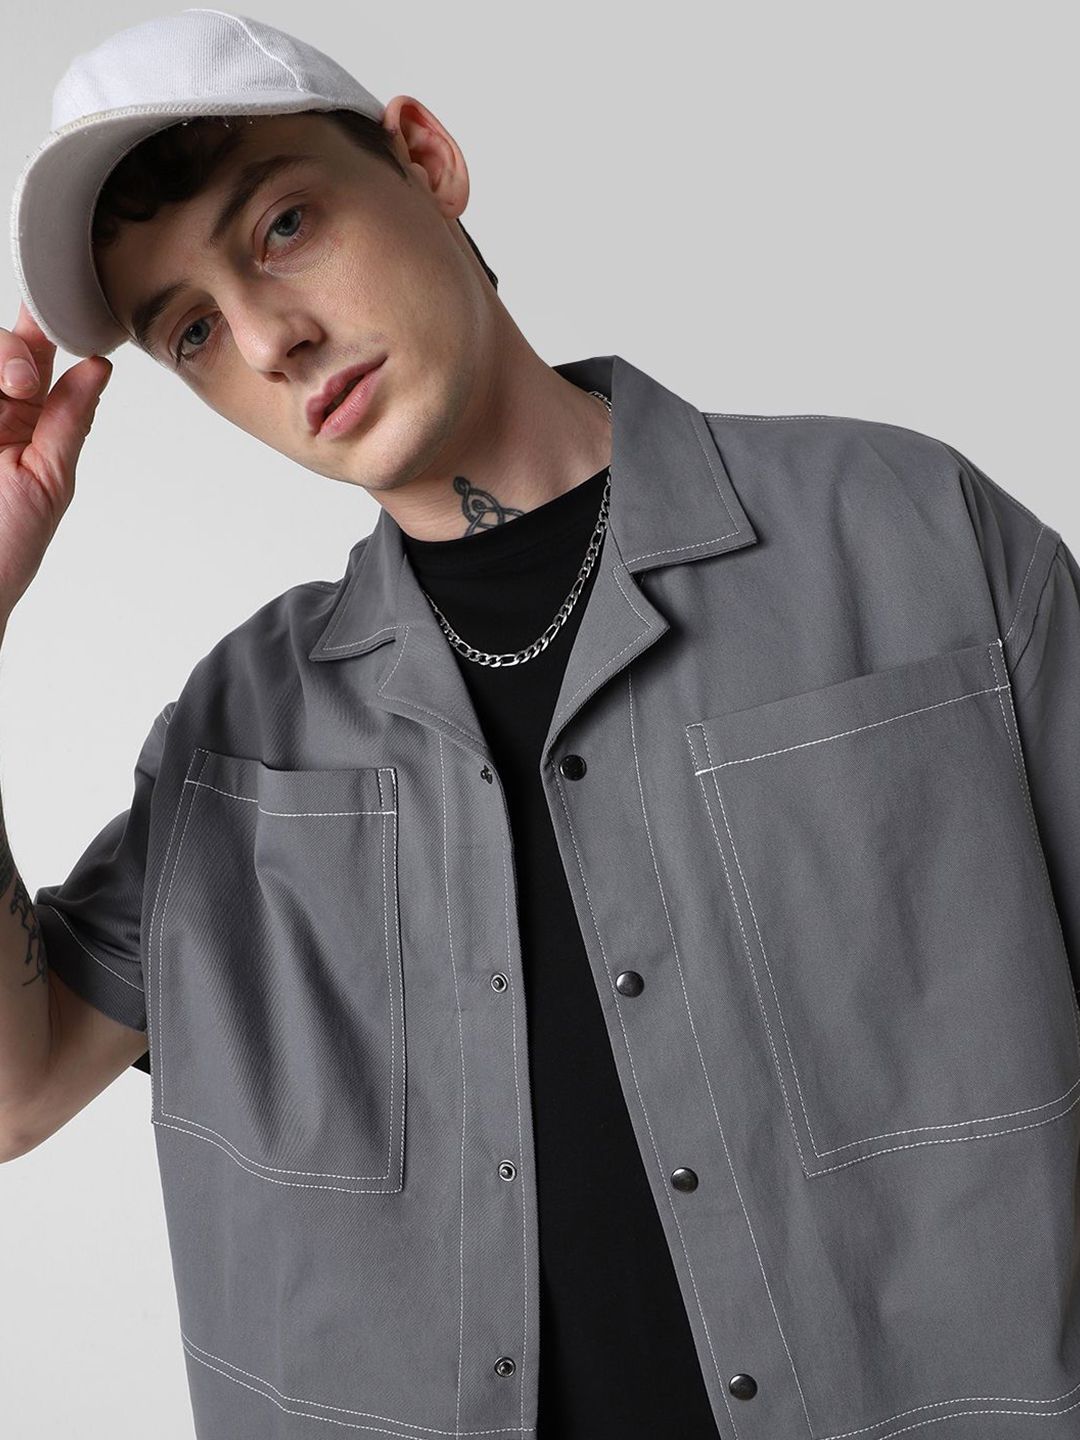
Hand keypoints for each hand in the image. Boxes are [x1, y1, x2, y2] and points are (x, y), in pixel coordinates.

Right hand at [0, 301, 112, 616]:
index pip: (33, 359)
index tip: (56, 313)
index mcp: (23, 422)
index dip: (43, 329)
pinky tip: (0, 400)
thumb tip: (98, 368)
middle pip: (0, 347)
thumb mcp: (47, 481)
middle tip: (22, 381)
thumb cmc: (5, 550)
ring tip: (11, 390)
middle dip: (12, 349)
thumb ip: (68, 421)